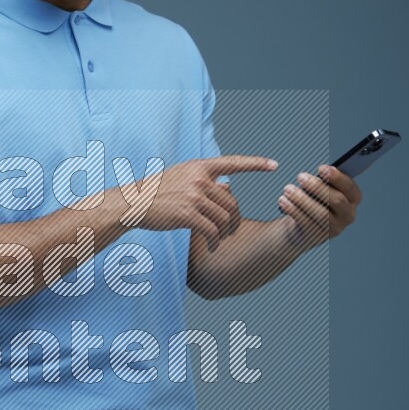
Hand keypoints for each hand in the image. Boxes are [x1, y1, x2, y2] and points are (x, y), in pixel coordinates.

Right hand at [130, 154, 278, 250]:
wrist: (133, 203)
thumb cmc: (157, 193)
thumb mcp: (182, 179)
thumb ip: (206, 181)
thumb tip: (229, 186)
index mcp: (199, 167)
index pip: (233, 162)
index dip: (256, 164)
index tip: (274, 165)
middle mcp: (199, 179)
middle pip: (231, 200)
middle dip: (234, 219)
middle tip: (231, 231)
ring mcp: (193, 196)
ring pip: (224, 217)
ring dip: (224, 232)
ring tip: (218, 240)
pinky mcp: (187, 214)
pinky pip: (212, 230)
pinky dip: (214, 241)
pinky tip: (212, 247)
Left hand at [277, 164, 361, 250]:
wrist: (301, 226)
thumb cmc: (314, 200)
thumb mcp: (321, 189)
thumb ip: (323, 181)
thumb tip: (317, 172)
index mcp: (353, 199)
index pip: (350, 187)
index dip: (337, 177)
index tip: (321, 168)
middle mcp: (347, 215)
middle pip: (336, 200)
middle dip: (318, 187)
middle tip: (300, 176)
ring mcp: (334, 228)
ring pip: (321, 214)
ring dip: (303, 199)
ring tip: (287, 189)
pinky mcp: (318, 236)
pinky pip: (306, 223)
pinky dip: (293, 210)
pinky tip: (283, 201)